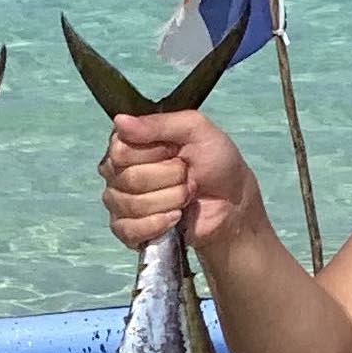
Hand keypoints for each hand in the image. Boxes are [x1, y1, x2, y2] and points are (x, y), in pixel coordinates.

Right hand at [100, 111, 263, 259]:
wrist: (233, 203)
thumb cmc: (215, 162)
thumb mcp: (196, 130)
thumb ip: (159, 123)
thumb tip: (120, 121)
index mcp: (129, 144)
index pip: (121, 150)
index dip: (155, 153)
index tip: (176, 151)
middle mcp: (118, 172)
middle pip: (129, 178)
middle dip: (169, 177)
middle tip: (187, 175)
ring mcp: (120, 203)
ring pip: (132, 205)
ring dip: (170, 200)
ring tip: (186, 195)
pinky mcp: (127, 231)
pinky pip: (129, 230)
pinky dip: (158, 224)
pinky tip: (175, 217)